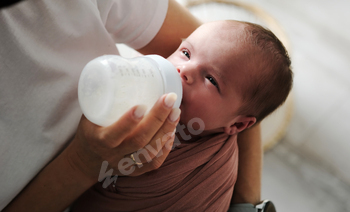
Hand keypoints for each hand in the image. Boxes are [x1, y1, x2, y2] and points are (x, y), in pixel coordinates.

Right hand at [66, 93, 180, 180]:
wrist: (87, 160)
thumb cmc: (91, 130)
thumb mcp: (90, 114)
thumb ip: (104, 97)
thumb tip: (126, 66)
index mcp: (99, 140)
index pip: (114, 134)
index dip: (129, 121)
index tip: (142, 105)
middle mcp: (113, 154)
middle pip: (139, 141)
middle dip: (157, 119)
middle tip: (169, 100)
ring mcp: (125, 164)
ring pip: (149, 153)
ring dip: (165, 132)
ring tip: (176, 113)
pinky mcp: (135, 171)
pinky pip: (153, 164)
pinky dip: (165, 148)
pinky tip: (172, 132)